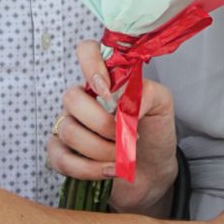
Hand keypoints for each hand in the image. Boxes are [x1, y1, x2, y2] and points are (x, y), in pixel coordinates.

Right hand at [46, 40, 177, 214]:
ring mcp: (69, 125)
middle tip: (124, 135)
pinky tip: (109, 170)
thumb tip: (124, 104)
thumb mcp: (162, 106)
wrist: (154, 171)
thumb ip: (148, 93)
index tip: (108, 91)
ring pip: (69, 131)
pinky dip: (87, 169)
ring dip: (100, 149)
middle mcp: (82, 99)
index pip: (86, 52)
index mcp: (105, 80)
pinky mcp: (62, 154)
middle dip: (101, 122)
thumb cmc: (154, 133)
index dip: (91, 65)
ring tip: (122, 156)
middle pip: (71, 98)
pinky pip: (60, 159)